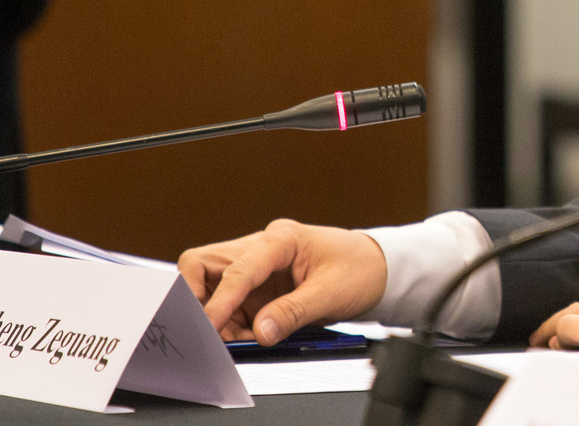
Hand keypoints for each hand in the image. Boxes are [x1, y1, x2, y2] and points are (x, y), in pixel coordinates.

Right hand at [177, 218, 386, 345]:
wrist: (378, 270)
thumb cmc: (361, 269)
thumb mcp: (332, 293)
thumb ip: (294, 312)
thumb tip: (261, 332)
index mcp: (281, 239)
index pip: (236, 269)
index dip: (219, 300)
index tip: (208, 326)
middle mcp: (262, 248)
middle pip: (204, 266)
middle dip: (200, 300)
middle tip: (209, 330)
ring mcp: (257, 268)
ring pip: (211, 288)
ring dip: (218, 318)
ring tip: (240, 340)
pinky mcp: (258, 287)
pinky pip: (229, 305)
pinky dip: (231, 324)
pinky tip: (249, 337)